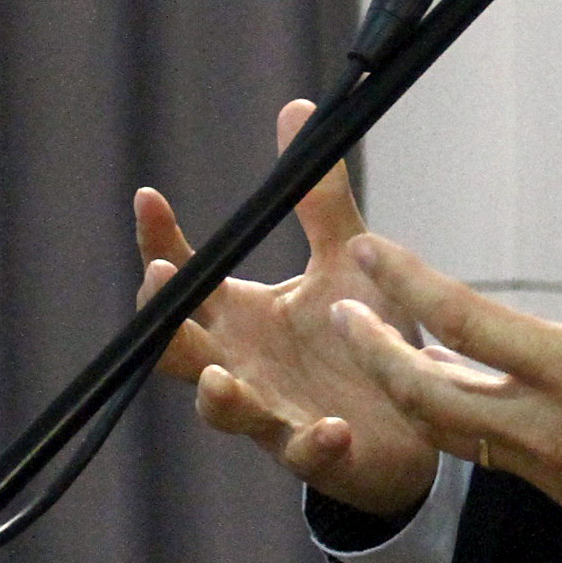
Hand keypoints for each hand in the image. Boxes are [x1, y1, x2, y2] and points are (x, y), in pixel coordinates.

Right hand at [142, 98, 442, 517]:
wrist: (412, 421)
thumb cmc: (362, 337)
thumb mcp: (347, 258)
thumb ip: (320, 198)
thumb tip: (299, 109)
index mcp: (242, 316)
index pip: (187, 278)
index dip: (160, 242)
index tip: (149, 197)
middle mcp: (243, 363)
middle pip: (179, 348)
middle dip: (164, 322)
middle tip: (160, 280)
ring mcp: (274, 410)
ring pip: (224, 410)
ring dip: (217, 396)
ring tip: (217, 378)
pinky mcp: (317, 451)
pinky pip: (307, 453)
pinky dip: (316, 443)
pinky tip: (333, 429)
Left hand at [336, 134, 561, 562]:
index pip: (467, 323)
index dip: (409, 282)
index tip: (370, 249)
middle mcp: (550, 430)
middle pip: (427, 396)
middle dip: (375, 354)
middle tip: (339, 314)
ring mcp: (555, 473)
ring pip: (453, 435)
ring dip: (411, 392)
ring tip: (386, 353)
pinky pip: (494, 460)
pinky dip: (458, 425)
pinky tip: (464, 403)